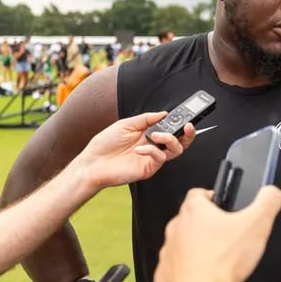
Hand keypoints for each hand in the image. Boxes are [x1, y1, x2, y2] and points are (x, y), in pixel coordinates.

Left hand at [73, 112, 194, 188]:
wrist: (92, 163)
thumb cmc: (105, 144)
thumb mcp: (126, 124)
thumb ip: (146, 119)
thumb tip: (164, 113)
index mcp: (149, 134)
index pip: (171, 128)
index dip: (180, 122)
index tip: (186, 115)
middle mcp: (154, 146)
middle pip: (181, 141)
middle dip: (188, 133)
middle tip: (187, 125)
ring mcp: (152, 158)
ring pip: (176, 150)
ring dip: (170, 139)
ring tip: (156, 135)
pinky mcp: (149, 169)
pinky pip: (159, 158)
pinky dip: (151, 150)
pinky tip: (138, 149)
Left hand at [154, 186, 280, 281]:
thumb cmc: (221, 263)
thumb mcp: (257, 224)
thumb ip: (267, 202)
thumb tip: (272, 193)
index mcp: (195, 211)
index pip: (198, 193)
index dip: (212, 196)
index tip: (222, 204)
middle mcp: (176, 229)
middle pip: (189, 219)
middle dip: (205, 225)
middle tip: (223, 235)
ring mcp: (169, 253)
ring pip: (180, 244)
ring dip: (194, 249)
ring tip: (215, 259)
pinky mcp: (165, 276)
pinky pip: (175, 269)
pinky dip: (187, 272)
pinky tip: (204, 278)